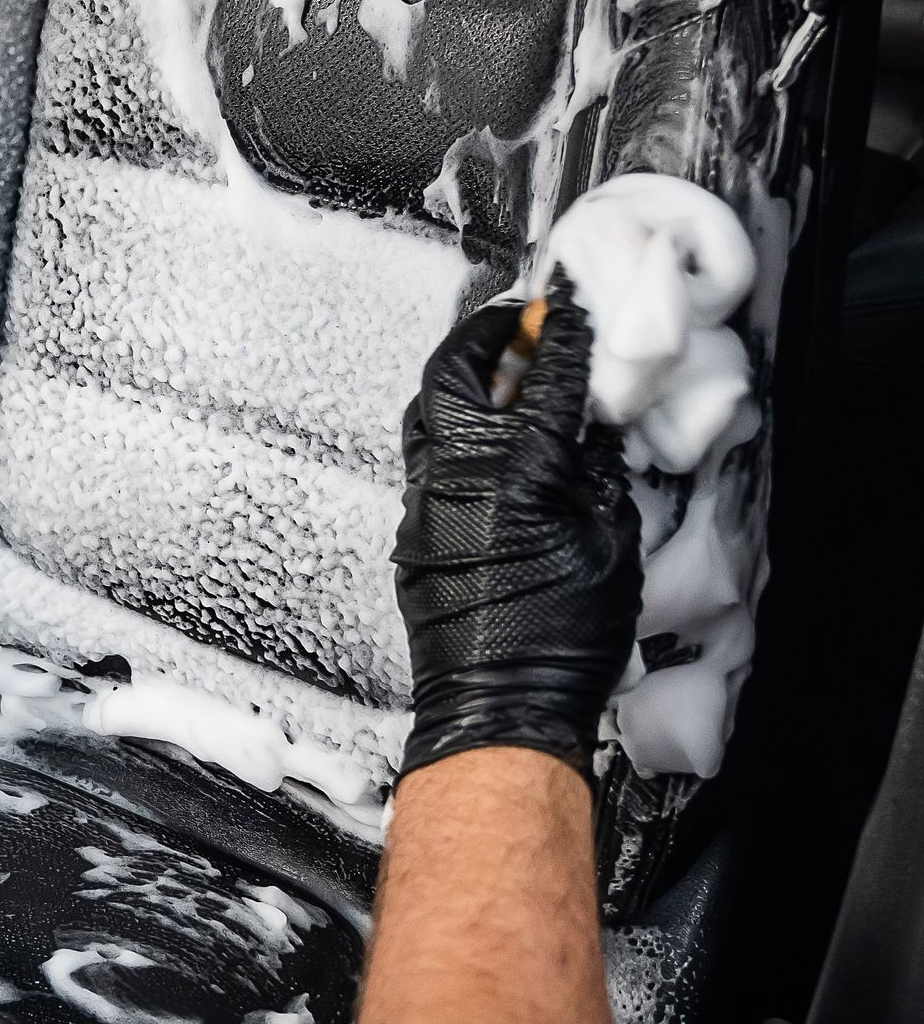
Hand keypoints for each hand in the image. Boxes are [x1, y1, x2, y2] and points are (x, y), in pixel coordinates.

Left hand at [394, 277, 640, 781]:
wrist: (498, 711)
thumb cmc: (559, 641)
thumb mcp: (612, 544)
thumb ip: (600, 475)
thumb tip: (594, 434)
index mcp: (514, 470)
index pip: (542, 376)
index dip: (563, 335)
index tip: (572, 312)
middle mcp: (455, 476)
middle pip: (451, 370)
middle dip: (484, 335)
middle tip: (517, 325)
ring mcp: (422, 505)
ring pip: (427, 415)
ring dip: (462, 385)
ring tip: (500, 378)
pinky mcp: (410, 535)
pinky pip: (426, 466)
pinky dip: (454, 441)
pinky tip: (487, 451)